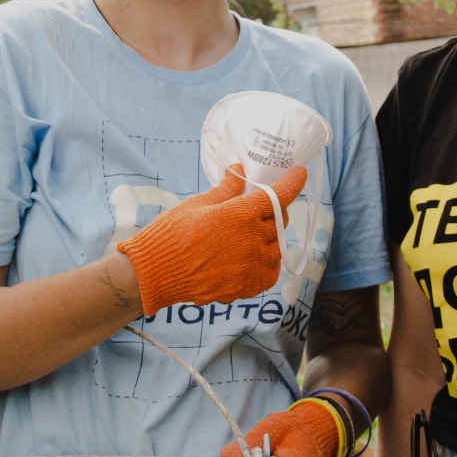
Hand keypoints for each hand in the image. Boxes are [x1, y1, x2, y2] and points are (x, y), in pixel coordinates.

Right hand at [117, 164, 306, 315]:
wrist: (156, 273)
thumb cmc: (172, 234)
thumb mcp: (198, 204)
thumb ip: (226, 189)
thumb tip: (239, 170)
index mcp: (241, 214)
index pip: (279, 194)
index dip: (293, 182)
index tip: (300, 174)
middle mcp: (254, 240)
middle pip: (280, 220)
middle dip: (273, 210)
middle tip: (259, 208)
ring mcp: (253, 265)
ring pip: (278, 246)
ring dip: (270, 237)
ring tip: (250, 236)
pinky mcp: (249, 286)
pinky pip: (270, 271)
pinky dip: (266, 262)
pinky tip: (249, 257)